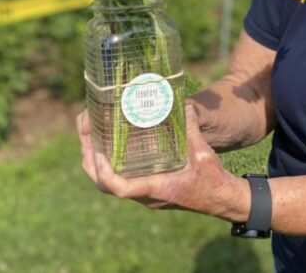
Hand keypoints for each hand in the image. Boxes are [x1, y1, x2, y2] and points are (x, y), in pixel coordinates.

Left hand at [76, 104, 249, 221]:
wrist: (221, 199)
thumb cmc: (213, 180)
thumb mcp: (204, 154)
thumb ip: (192, 130)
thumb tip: (183, 105)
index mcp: (155, 189)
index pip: (120, 189)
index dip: (105, 173)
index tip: (100, 154)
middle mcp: (144, 194)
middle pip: (104, 184)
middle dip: (90, 157)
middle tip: (84, 127)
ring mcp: (143, 191)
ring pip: (107, 182)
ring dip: (94, 158)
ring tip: (89, 130)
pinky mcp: (146, 186)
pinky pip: (118, 176)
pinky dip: (107, 159)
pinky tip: (108, 139)